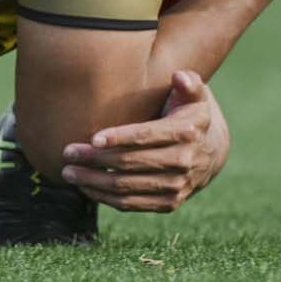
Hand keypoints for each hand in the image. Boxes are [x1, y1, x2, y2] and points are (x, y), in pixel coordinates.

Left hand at [57, 71, 231, 211]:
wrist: (212, 149)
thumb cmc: (191, 112)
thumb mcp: (195, 93)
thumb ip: (188, 81)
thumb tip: (179, 76)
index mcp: (188, 132)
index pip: (147, 136)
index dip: (119, 138)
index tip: (92, 138)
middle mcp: (184, 162)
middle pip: (131, 163)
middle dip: (95, 159)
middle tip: (68, 152)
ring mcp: (177, 186)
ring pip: (127, 188)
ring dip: (94, 181)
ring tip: (69, 172)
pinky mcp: (169, 203)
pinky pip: (131, 204)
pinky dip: (105, 198)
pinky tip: (85, 187)